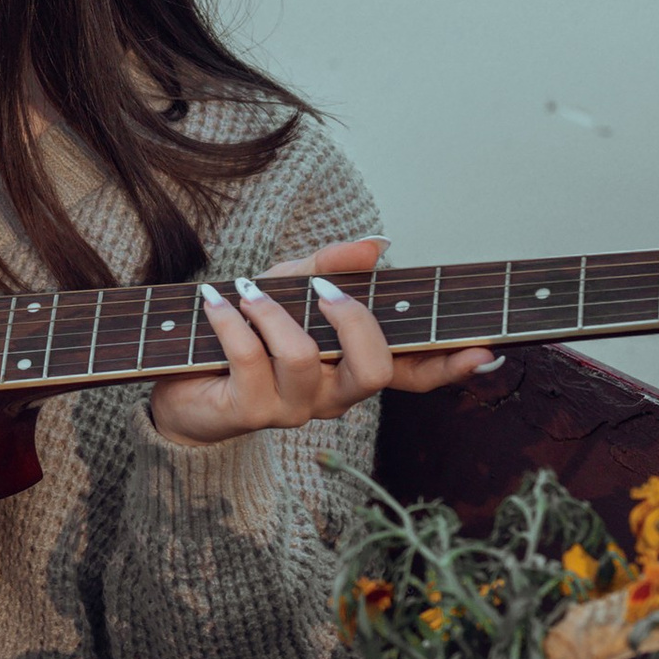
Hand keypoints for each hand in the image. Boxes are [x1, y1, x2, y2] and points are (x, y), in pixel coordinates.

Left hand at [148, 236, 497, 448]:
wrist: (175, 378)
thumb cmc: (243, 332)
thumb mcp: (290, 286)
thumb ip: (332, 266)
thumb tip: (379, 245)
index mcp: (352, 367)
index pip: (415, 373)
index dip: (451, 365)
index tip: (483, 347)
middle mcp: (332, 395)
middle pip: (374, 370)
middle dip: (352, 319)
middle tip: (322, 291)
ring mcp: (292, 410)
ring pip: (304, 358)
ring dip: (271, 312)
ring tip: (244, 292)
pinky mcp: (248, 413)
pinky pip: (249, 361)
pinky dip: (231, 321)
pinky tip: (214, 303)